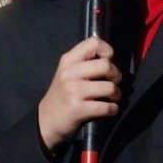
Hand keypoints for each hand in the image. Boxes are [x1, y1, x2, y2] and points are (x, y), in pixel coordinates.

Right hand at [37, 36, 120, 151]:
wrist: (46, 120)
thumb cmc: (62, 94)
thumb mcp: (67, 72)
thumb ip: (85, 62)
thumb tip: (110, 58)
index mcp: (68, 60)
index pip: (94, 42)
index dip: (108, 51)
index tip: (109, 62)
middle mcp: (70, 73)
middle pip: (106, 65)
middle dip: (116, 75)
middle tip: (114, 82)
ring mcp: (73, 91)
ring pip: (109, 87)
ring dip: (116, 94)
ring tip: (112, 98)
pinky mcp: (78, 109)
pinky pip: (106, 107)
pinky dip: (113, 109)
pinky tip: (110, 109)